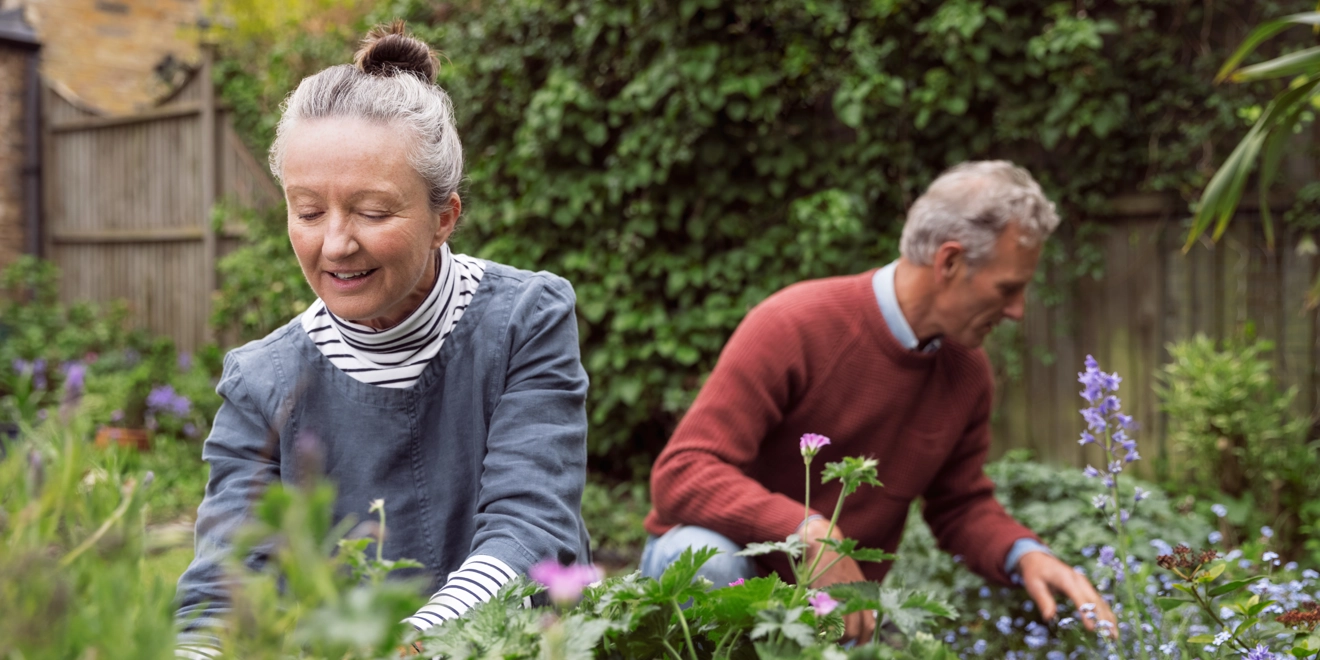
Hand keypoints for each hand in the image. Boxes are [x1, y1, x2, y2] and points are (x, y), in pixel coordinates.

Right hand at [802, 518, 874, 643]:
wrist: (824, 545)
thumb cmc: (838, 566)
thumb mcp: (855, 581)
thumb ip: (859, 601)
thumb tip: (858, 627)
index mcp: (865, 594)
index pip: (869, 626)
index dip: (862, 640)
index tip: (856, 646)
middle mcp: (856, 595)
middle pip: (856, 629)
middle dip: (847, 640)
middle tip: (840, 643)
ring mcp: (840, 593)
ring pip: (842, 626)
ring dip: (834, 635)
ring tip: (827, 636)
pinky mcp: (824, 591)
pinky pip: (825, 615)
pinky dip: (821, 624)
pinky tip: (818, 626)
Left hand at [1018, 551, 1116, 637]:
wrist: (1039, 558)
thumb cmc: (1035, 573)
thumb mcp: (1034, 585)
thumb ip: (1043, 600)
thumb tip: (1049, 618)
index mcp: (1066, 579)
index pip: (1079, 598)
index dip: (1086, 614)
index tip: (1092, 629)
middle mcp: (1079, 580)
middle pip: (1095, 601)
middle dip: (1103, 619)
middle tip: (1110, 636)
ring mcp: (1084, 583)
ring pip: (1100, 602)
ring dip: (1108, 618)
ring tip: (1114, 635)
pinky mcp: (1086, 588)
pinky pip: (1098, 601)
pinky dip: (1105, 613)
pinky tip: (1111, 625)